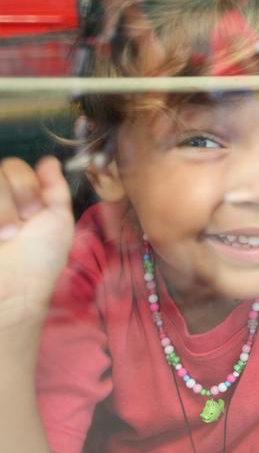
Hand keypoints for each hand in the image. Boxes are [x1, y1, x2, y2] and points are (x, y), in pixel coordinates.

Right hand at [0, 157, 73, 329]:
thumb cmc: (39, 260)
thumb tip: (50, 161)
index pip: (13, 167)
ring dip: (1, 210)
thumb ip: (54, 189)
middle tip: (19, 228)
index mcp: (15, 197)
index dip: (26, 184)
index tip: (35, 214)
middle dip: (16, 196)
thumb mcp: (58, 221)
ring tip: (5, 237)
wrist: (14, 291)